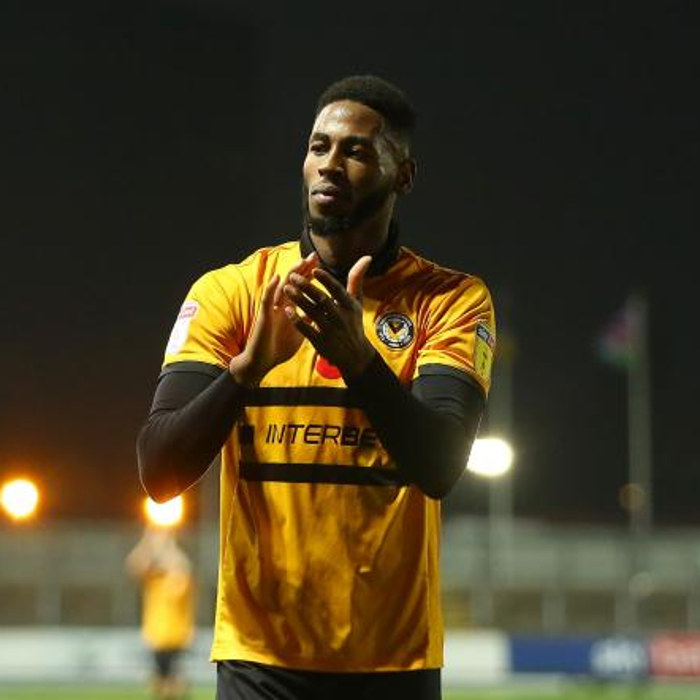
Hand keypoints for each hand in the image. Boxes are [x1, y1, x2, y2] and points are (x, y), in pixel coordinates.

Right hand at [229, 253, 318, 385]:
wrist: (262, 362)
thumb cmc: (278, 348)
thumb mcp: (298, 332)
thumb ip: (307, 320)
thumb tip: (320, 312)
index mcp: (289, 308)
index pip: (300, 288)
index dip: (310, 275)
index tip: (321, 263)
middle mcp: (280, 305)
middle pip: (292, 283)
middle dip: (302, 269)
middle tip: (314, 256)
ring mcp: (271, 309)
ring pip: (281, 288)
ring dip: (290, 274)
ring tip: (300, 262)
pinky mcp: (263, 317)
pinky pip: (267, 300)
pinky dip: (271, 288)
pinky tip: (277, 278)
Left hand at [282, 255, 376, 377]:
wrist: (355, 355)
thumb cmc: (353, 323)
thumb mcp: (357, 302)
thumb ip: (356, 279)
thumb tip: (367, 256)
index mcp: (349, 306)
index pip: (337, 290)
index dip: (326, 280)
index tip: (315, 269)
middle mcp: (341, 318)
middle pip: (322, 300)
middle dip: (307, 287)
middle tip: (292, 276)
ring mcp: (330, 331)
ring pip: (312, 313)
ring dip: (298, 300)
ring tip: (286, 288)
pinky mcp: (321, 342)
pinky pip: (306, 330)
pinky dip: (296, 320)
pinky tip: (286, 309)